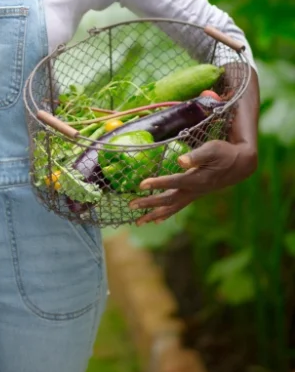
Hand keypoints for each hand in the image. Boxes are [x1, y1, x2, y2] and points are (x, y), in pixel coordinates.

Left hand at [129, 138, 257, 224]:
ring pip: (172, 208)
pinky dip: (166, 214)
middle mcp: (194, 190)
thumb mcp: (212, 149)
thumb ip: (196, 156)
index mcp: (197, 179)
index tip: (140, 184)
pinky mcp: (194, 195)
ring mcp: (194, 195)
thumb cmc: (225, 153)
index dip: (157, 184)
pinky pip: (178, 207)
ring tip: (138, 222)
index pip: (173, 182)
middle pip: (168, 200)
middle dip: (149, 203)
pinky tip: (156, 219)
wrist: (240, 165)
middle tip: (131, 205)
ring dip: (154, 214)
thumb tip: (180, 160)